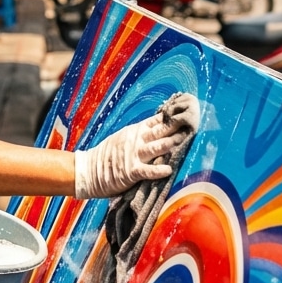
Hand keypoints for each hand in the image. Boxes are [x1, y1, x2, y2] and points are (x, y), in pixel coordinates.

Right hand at [74, 93, 199, 198]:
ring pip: (156, 147)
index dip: (174, 116)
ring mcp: (134, 155)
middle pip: (161, 131)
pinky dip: (158, 170)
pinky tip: (169, 170)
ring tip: (183, 140)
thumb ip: (141, 133)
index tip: (188, 110)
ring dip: (171, 143)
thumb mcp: (123, 137)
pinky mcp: (131, 171)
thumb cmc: (108, 155)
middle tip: (192, 122)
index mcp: (136, 131)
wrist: (88, 170)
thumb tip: (161, 128)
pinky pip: (147, 170)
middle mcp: (137, 140)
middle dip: (177, 127)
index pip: (159, 120)